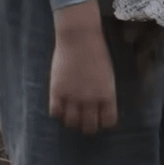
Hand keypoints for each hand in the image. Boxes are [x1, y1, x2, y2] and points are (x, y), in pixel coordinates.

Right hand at [48, 0, 117, 133]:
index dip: (104, 122)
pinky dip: (57, 112)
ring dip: (71, 121)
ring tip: (71, 114)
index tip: (100, 118)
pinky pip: (55, 112)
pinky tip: (60, 104)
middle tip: (84, 121)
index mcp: (107, 95)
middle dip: (88, 126)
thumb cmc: (96, 52)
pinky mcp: (57, 91)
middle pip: (89, 127)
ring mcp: (72, 96)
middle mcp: (90, 99)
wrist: (80, 37)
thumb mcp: (107, 75)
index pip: (108, 121)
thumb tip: (100, 107)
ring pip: (71, 123)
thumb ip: (104, 93)